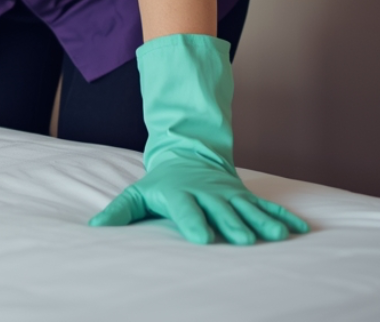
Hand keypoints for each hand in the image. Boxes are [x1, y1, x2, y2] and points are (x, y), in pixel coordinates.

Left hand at [92, 32, 307, 244]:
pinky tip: (299, 230)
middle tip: (243, 239)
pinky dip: (282, 216)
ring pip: (247, 208)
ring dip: (262, 222)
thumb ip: (119, 210)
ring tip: (276, 236)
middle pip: (220, 209)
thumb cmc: (160, 183)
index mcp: (179, 193)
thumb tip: (95, 226)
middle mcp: (206, 193)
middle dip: (231, 223)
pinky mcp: (244, 195)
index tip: (201, 238)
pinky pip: (266, 206)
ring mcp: (228, 194)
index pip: (185, 208)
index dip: (192, 221)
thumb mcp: (138, 194)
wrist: (187, 156)